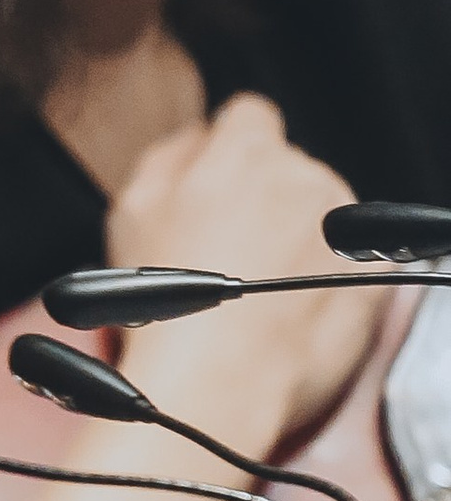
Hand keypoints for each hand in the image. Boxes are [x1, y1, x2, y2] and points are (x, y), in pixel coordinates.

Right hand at [109, 95, 380, 448]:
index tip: (216, 180)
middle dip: (261, 197)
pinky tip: (286, 310)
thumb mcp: (130, 212)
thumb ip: (168, 155)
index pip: (249, 115)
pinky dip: (323, 277)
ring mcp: (343, 228)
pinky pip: (346, 261)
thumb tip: (196, 136)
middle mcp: (305, 177)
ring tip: (255, 291)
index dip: (228, 147)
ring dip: (296, 237)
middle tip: (224, 251)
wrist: (220, 385)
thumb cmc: (168, 305)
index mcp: (244, 152)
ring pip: (320, 213)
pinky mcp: (370, 277)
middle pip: (286, 167)